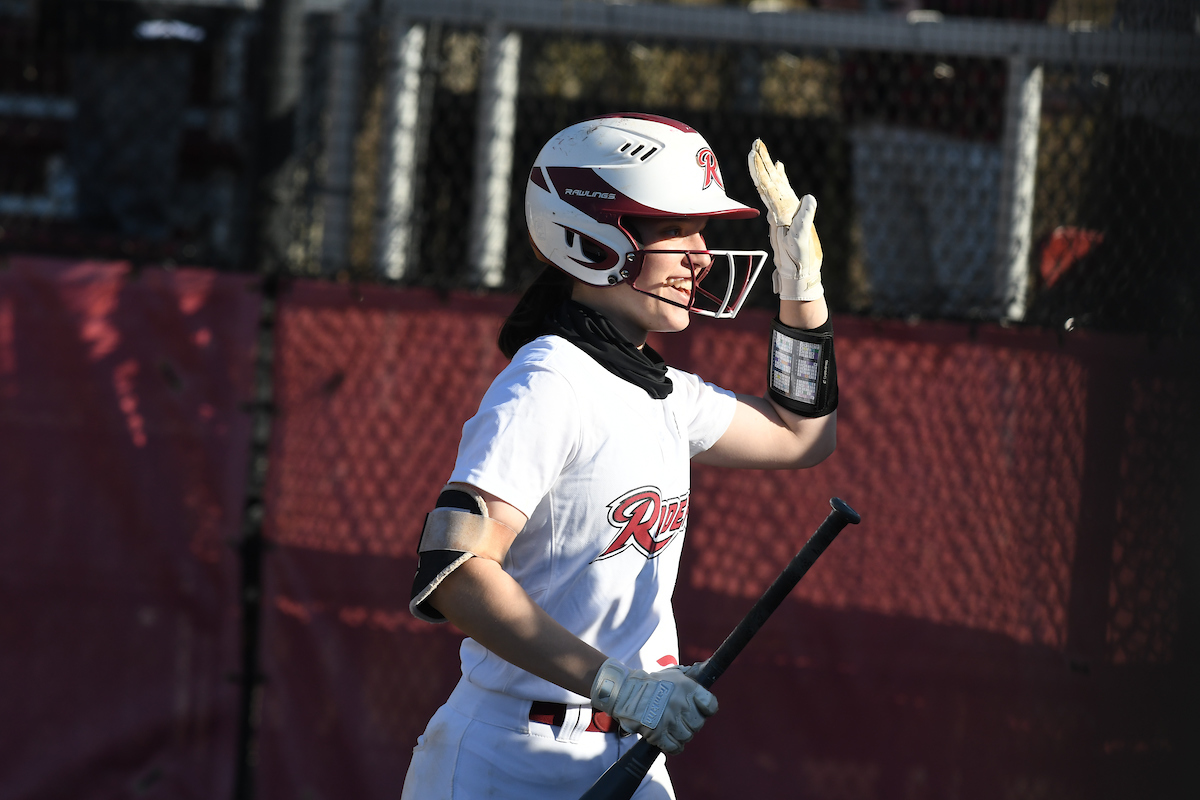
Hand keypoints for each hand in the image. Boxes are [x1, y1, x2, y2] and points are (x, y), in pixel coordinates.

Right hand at [590, 658, 717, 754]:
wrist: (625, 691)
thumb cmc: (650, 683)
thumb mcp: (673, 675)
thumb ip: (690, 680)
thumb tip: (703, 676)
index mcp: (687, 687)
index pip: (710, 705)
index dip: (706, 710)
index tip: (702, 711)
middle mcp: (680, 703)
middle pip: (698, 724)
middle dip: (691, 724)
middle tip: (682, 720)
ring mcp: (669, 719)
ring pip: (687, 736)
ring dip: (681, 735)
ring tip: (673, 729)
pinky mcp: (658, 733)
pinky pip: (674, 747)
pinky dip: (673, 746)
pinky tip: (668, 741)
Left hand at [747, 139, 823, 301]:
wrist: (799, 272)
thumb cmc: (798, 259)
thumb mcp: (801, 239)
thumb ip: (805, 219)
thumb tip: (809, 197)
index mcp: (780, 211)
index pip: (767, 186)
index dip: (760, 170)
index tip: (754, 153)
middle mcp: (779, 208)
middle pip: (767, 181)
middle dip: (761, 162)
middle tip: (756, 143)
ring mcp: (783, 210)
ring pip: (773, 184)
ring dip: (768, 167)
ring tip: (762, 150)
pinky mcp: (789, 214)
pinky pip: (782, 192)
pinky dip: (780, 178)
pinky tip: (779, 168)